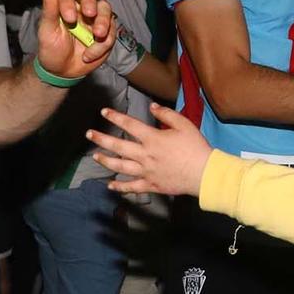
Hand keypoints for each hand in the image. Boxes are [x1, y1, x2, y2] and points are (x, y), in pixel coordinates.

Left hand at [33, 0, 115, 80]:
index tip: (69, 17)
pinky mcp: (107, 32)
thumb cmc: (52, 49)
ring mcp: (95, 19)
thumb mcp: (47, 32)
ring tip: (97, 35)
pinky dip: (102, 45)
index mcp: (63, 4)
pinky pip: (111, 32)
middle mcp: (80, 7)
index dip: (69, 1)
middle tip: (90, 14)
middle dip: (90, 1)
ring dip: (103, 21)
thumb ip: (49, 11)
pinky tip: (88, 55)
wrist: (62, 71)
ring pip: (105, 8)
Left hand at [88, 105, 214, 196]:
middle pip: (118, 146)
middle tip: (89, 134)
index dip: (115, 117)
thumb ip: (167, 115)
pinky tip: (110, 186)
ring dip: (106, 161)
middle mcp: (145, 155)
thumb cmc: (196, 147)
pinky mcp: (151, 185)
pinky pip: (132, 187)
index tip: (103, 112)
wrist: (204, 173)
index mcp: (152, 139)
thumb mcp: (184, 125)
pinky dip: (120, 187)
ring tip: (95, 156)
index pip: (129, 125)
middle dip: (101, 139)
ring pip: (120, 167)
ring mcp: (146, 172)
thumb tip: (152, 107)